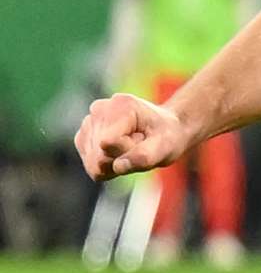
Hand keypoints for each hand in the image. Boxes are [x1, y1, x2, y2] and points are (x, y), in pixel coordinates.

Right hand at [74, 93, 193, 181]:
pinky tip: (120, 152)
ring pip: (93, 162)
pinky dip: (107, 165)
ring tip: (131, 148)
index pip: (108, 143)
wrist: (164, 130)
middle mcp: (98, 110)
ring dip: (114, 162)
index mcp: (120, 105)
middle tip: (138, 146)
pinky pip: (91, 165)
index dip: (127, 151)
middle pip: (99, 155)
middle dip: (120, 158)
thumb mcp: (166, 146)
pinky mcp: (83, 137)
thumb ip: (144, 156)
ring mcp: (87, 123)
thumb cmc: (167, 136)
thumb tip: (118, 167)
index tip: (142, 141)